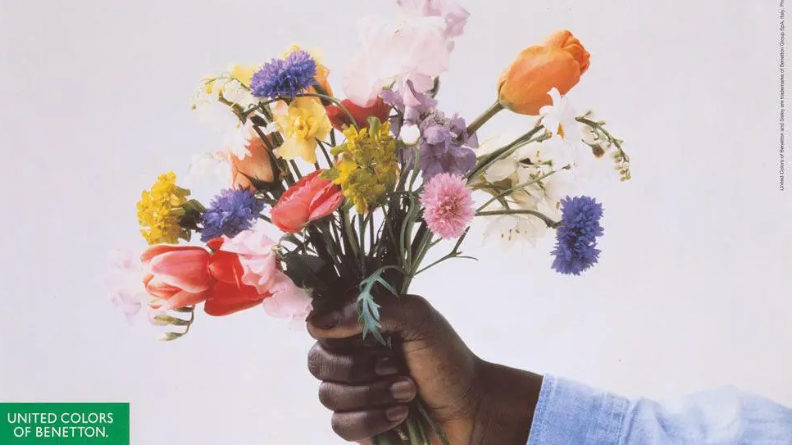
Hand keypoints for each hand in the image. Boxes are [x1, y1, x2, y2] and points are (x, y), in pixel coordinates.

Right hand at [307, 294, 543, 443]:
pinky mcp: (358, 425)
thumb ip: (373, 307)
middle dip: (359, 368)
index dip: (339, 334)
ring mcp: (352, 393)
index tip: (372, 338)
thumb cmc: (448, 359)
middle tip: (395, 366)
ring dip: (373, 394)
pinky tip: (401, 415)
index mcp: (359, 327)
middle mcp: (351, 358)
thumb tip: (317, 322)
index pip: (319, 324)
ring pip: (328, 395)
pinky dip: (372, 419)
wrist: (473, 408)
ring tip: (409, 391)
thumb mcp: (418, 318)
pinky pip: (341, 425)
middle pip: (318, 362)